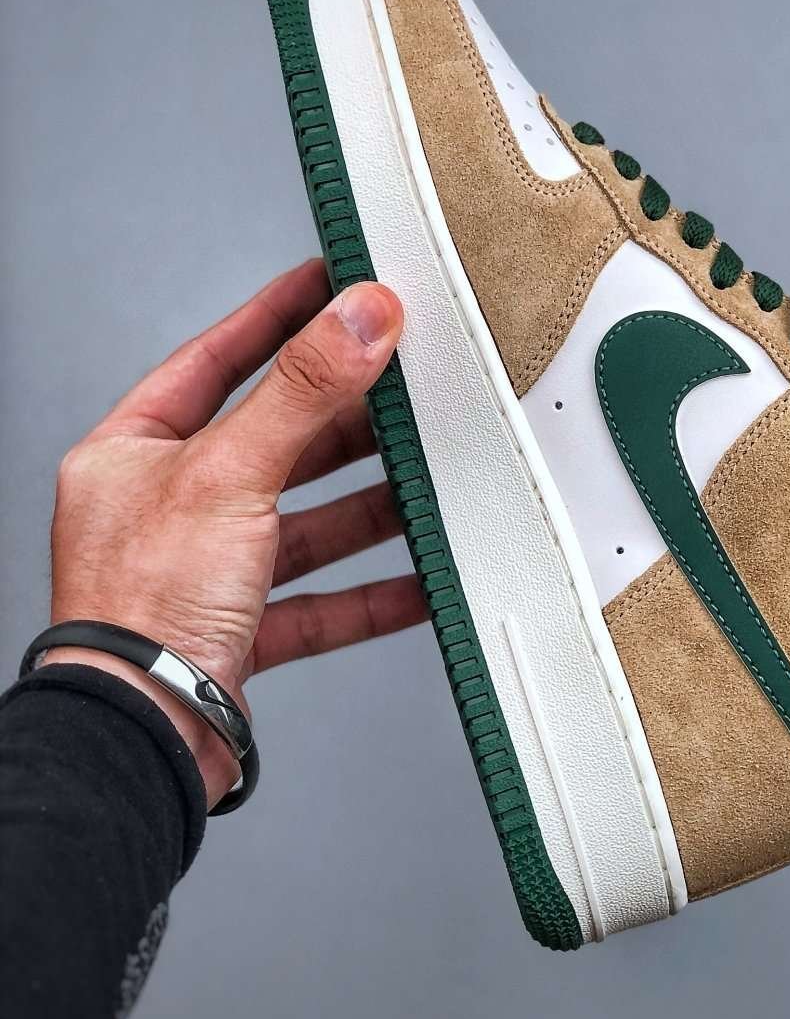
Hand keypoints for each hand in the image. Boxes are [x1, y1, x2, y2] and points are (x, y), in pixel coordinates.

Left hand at [44, 259, 425, 805]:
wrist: (141, 737)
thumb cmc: (139, 609)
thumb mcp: (228, 473)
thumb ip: (303, 392)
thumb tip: (358, 317)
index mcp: (135, 455)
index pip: (212, 362)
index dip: (273, 318)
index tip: (325, 281)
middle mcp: (167, 510)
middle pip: (272, 444)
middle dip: (342, 423)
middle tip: (403, 385)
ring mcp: (205, 572)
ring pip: (304, 525)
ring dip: (366, 507)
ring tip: (426, 482)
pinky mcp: (241, 631)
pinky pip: (321, 603)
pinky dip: (371, 593)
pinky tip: (419, 582)